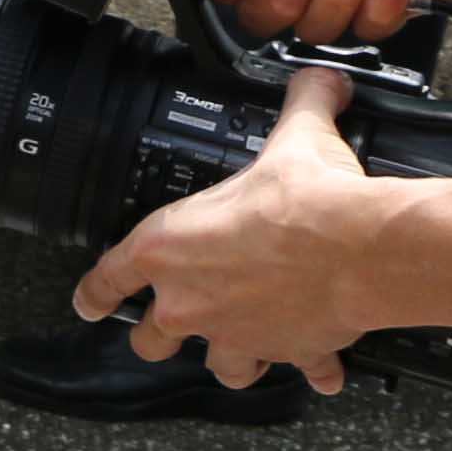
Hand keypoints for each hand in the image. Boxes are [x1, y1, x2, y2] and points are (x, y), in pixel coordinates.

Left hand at [72, 64, 376, 391]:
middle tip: (173, 325)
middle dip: (160, 335)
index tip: (88, 305)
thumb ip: (299, 105)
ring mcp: (238, 335)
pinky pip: (299, 369)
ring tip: (246, 343)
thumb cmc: (311, 199)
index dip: (94, 293)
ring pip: (220, 366)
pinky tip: (324, 366)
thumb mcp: (295, 136)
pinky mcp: (288, 352)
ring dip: (231, 358)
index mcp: (170, 250)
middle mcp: (193, 303)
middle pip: (153, 338)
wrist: (362, 248)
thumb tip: (319, 81)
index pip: (110, 277)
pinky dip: (312, 368)